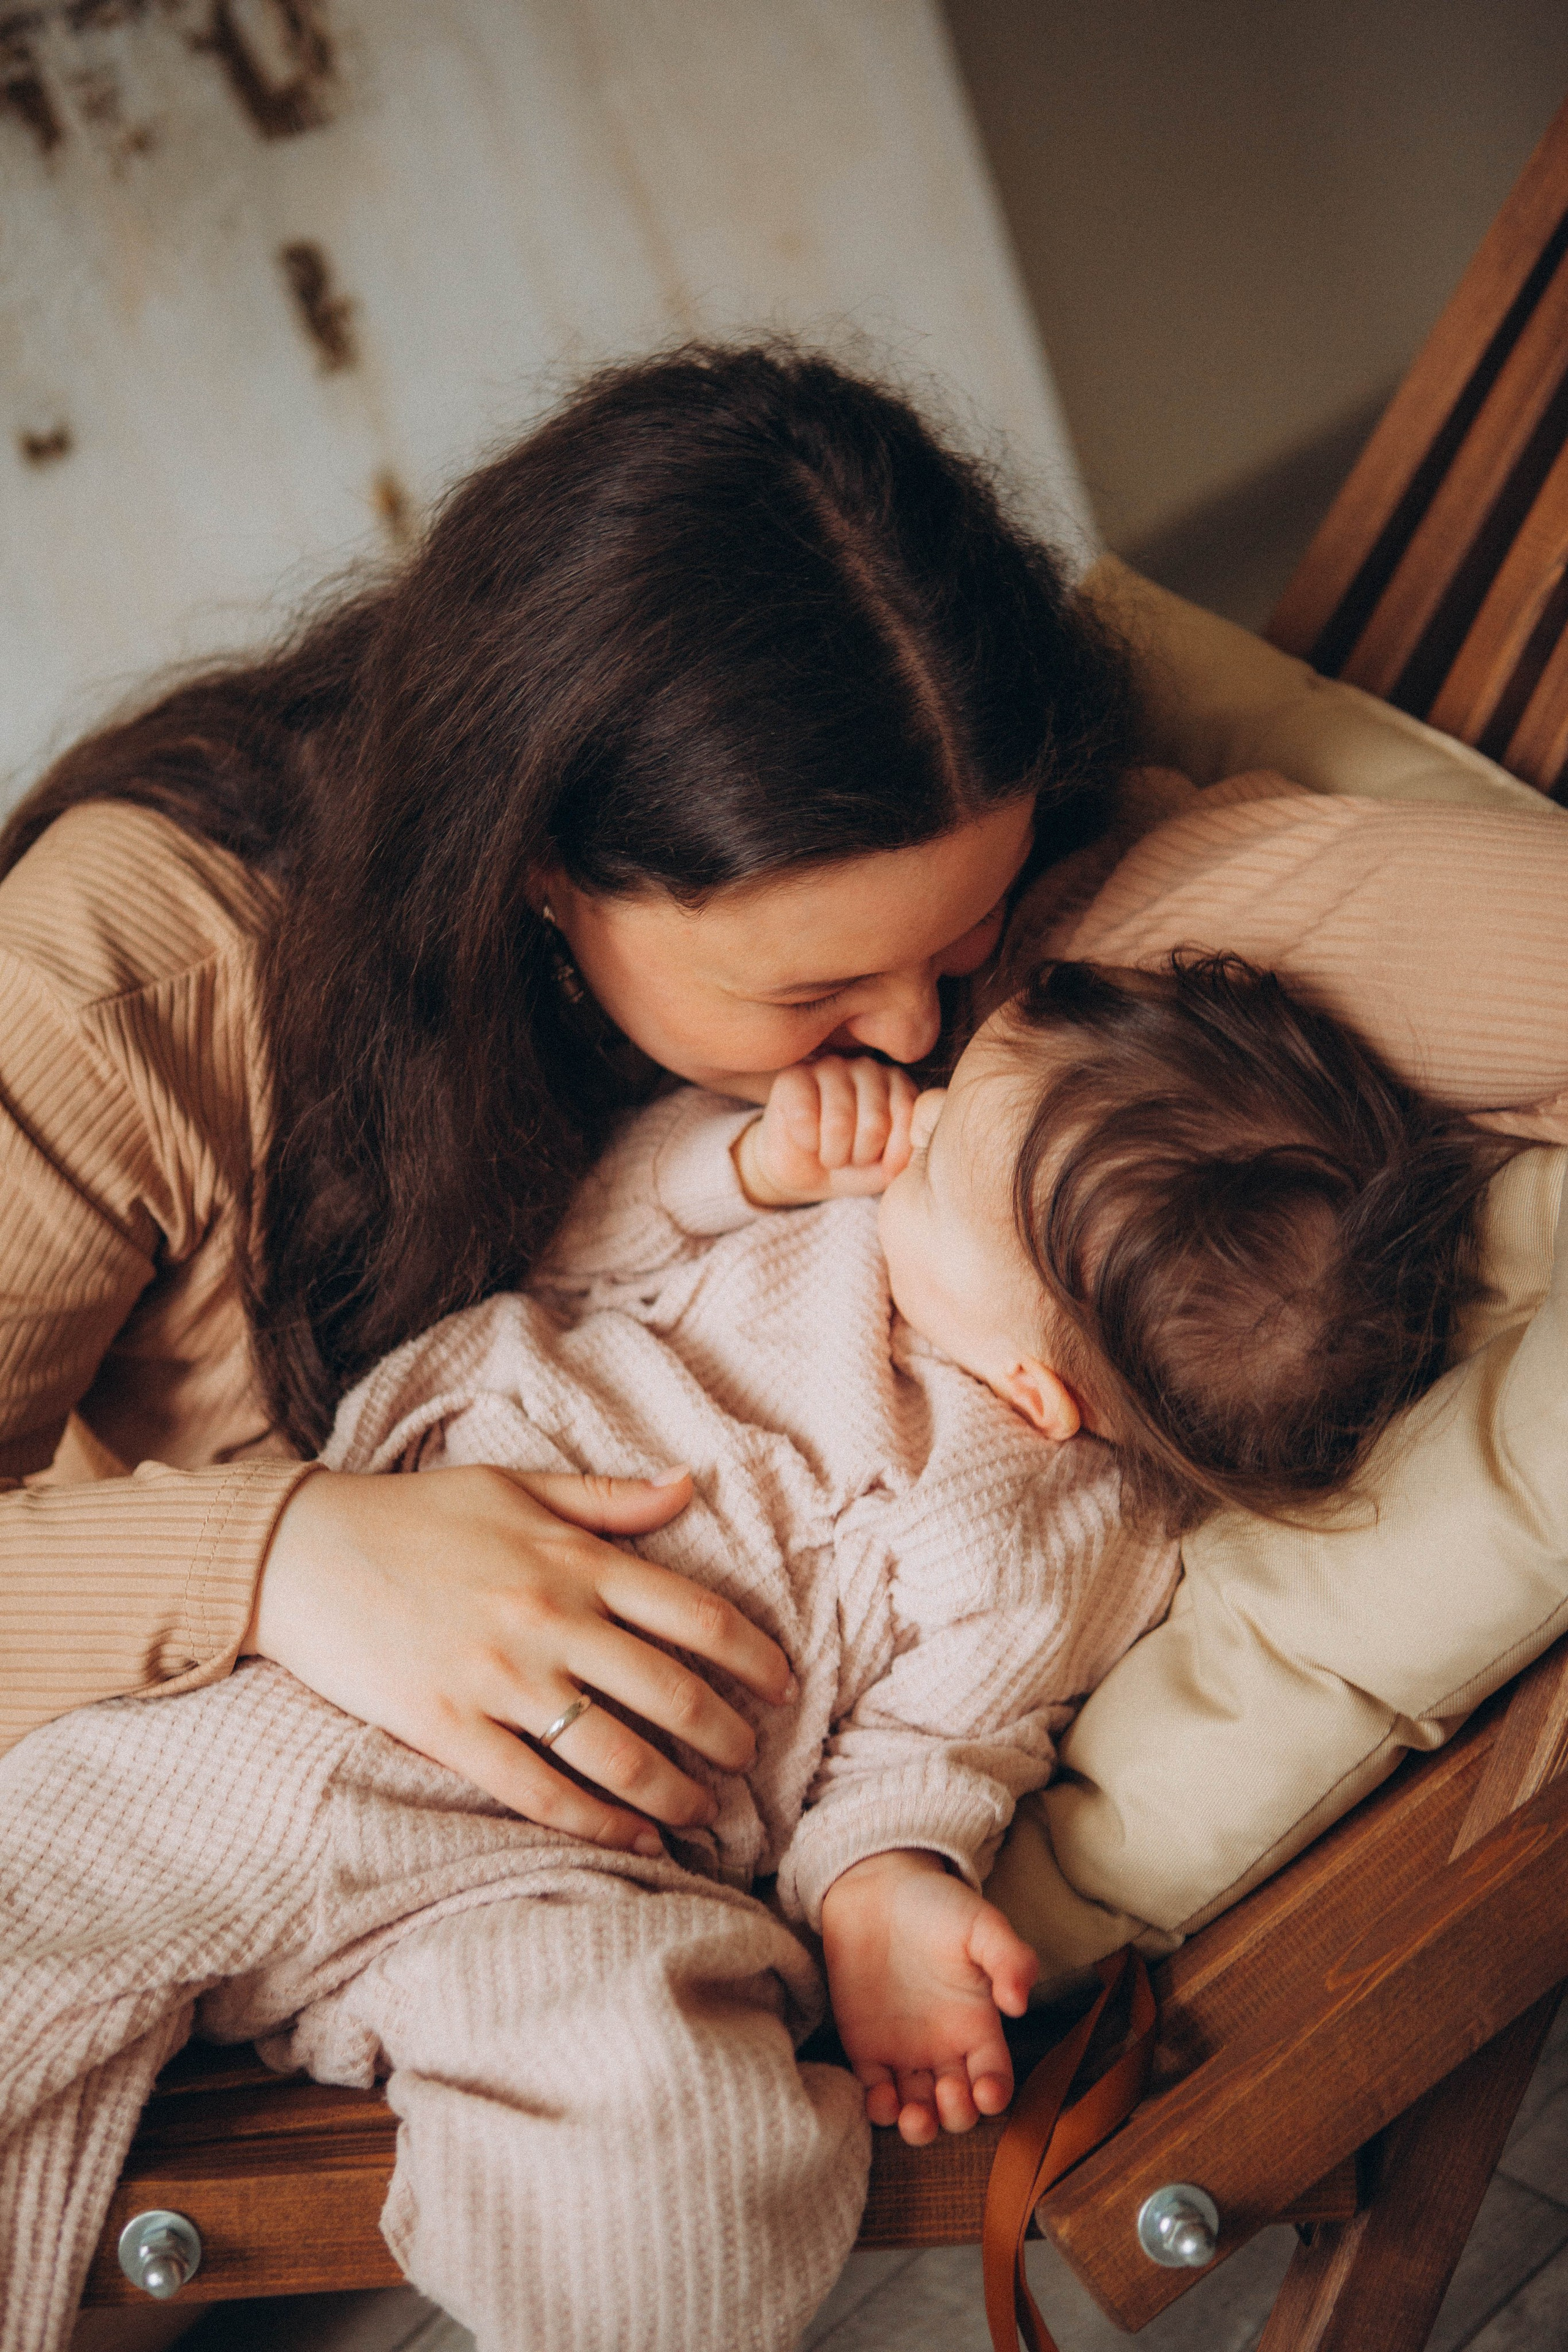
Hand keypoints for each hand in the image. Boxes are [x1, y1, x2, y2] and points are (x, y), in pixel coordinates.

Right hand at [247, 1464, 793, 1852]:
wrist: (298, 1552)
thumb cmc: (413, 1514)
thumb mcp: (515, 1485)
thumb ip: (607, 1498)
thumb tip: (690, 1486)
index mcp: (574, 1560)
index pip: (698, 1616)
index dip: (756, 1658)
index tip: (783, 1686)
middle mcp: (550, 1620)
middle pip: (674, 1693)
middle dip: (728, 1738)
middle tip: (750, 1763)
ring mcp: (500, 1680)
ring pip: (618, 1754)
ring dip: (676, 1793)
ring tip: (704, 1814)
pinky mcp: (449, 1729)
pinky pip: (540, 1791)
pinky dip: (598, 1824)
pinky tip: (635, 1842)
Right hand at [735, 1057, 919, 1205]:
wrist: (805, 1172)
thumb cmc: (852, 1163)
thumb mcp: (888, 1166)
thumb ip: (908, 1154)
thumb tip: (916, 1150)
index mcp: (897, 1082)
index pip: (907, 1113)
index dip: (895, 1151)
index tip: (885, 1167)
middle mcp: (866, 1067)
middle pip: (874, 1123)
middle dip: (861, 1156)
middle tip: (851, 1158)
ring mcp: (829, 1066)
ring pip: (838, 1123)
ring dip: (833, 1155)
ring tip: (830, 1155)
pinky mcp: (792, 1077)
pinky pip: (804, 1118)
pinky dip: (807, 1143)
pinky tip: (807, 1141)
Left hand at [820, 1849, 1037, 2145]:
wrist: (875, 1887)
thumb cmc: (936, 1904)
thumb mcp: (982, 1924)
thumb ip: (1010, 1959)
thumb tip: (1021, 2004)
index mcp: (977, 2025)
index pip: (995, 2078)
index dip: (995, 2096)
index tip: (986, 2092)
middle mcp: (943, 2047)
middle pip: (958, 2107)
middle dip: (957, 2114)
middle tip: (949, 2092)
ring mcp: (904, 2051)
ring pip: (918, 2110)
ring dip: (920, 2126)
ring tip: (915, 2116)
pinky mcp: (866, 2048)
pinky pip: (875, 2093)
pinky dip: (879, 2108)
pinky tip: (882, 2101)